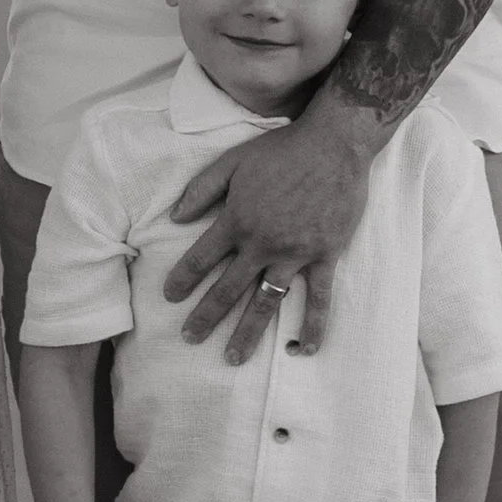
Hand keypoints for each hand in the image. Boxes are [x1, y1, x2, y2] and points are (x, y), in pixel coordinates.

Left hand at [161, 105, 373, 363]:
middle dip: (205, 316)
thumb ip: (201, 189)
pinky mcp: (325, 256)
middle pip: (228, 288)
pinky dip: (313, 325)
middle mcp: (262, 243)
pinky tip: (304, 349)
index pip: (201, 258)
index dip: (183, 279)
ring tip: (233, 358)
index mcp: (238, 220)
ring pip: (266, 301)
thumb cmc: (281, 150)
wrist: (333, 144)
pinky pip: (319, 298)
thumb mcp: (233, 160)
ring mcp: (295, 253)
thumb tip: (175, 217)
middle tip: (189, 339)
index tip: (169, 298)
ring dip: (248, 332)